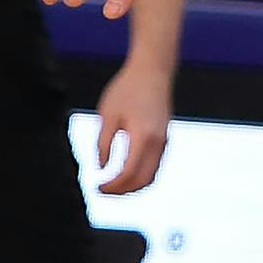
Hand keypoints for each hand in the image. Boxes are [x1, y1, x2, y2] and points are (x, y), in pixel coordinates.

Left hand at [94, 60, 172, 194]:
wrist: (153, 71)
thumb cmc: (128, 88)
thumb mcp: (107, 115)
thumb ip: (103, 143)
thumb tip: (101, 166)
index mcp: (143, 137)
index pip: (128, 173)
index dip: (112, 185)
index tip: (97, 187)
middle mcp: (158, 143)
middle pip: (143, 180)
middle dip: (123, 191)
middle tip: (104, 191)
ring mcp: (164, 141)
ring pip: (152, 175)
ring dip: (133, 185)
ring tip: (114, 185)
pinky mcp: (164, 138)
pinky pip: (155, 165)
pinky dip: (140, 175)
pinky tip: (125, 172)